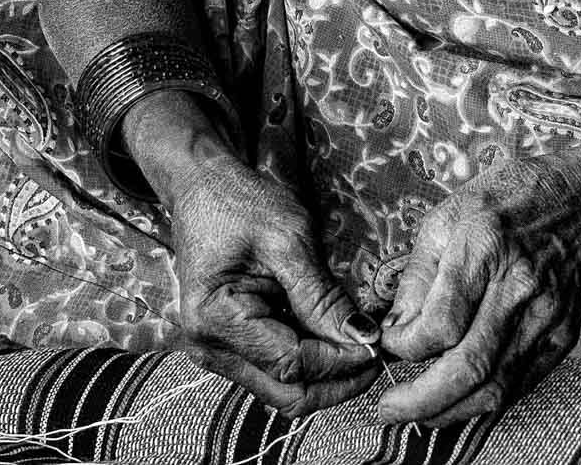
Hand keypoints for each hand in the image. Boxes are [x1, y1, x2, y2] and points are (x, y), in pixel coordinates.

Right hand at [132, 96, 382, 416]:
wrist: (202, 188)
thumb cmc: (239, 203)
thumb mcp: (288, 239)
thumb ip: (322, 296)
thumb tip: (362, 339)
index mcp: (216, 320)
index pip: (292, 364)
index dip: (341, 361)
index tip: (378, 345)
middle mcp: (210, 348)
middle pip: (287, 392)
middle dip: (337, 381)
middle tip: (377, 354)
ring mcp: (218, 351)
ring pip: (283, 388)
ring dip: (326, 375)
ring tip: (361, 342)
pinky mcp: (231, 345)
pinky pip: (275, 369)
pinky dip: (310, 361)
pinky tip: (335, 335)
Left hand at [378, 154, 580, 426]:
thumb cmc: (515, 196)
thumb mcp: (451, 211)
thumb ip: (418, 272)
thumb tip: (395, 326)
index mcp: (485, 245)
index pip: (440, 323)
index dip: (406, 346)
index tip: (390, 344)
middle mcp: (519, 285)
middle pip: (468, 367)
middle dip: (421, 400)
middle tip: (389, 409)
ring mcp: (546, 315)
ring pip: (495, 386)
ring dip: (450, 411)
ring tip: (418, 415)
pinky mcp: (562, 335)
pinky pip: (520, 384)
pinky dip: (485, 402)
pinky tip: (458, 401)